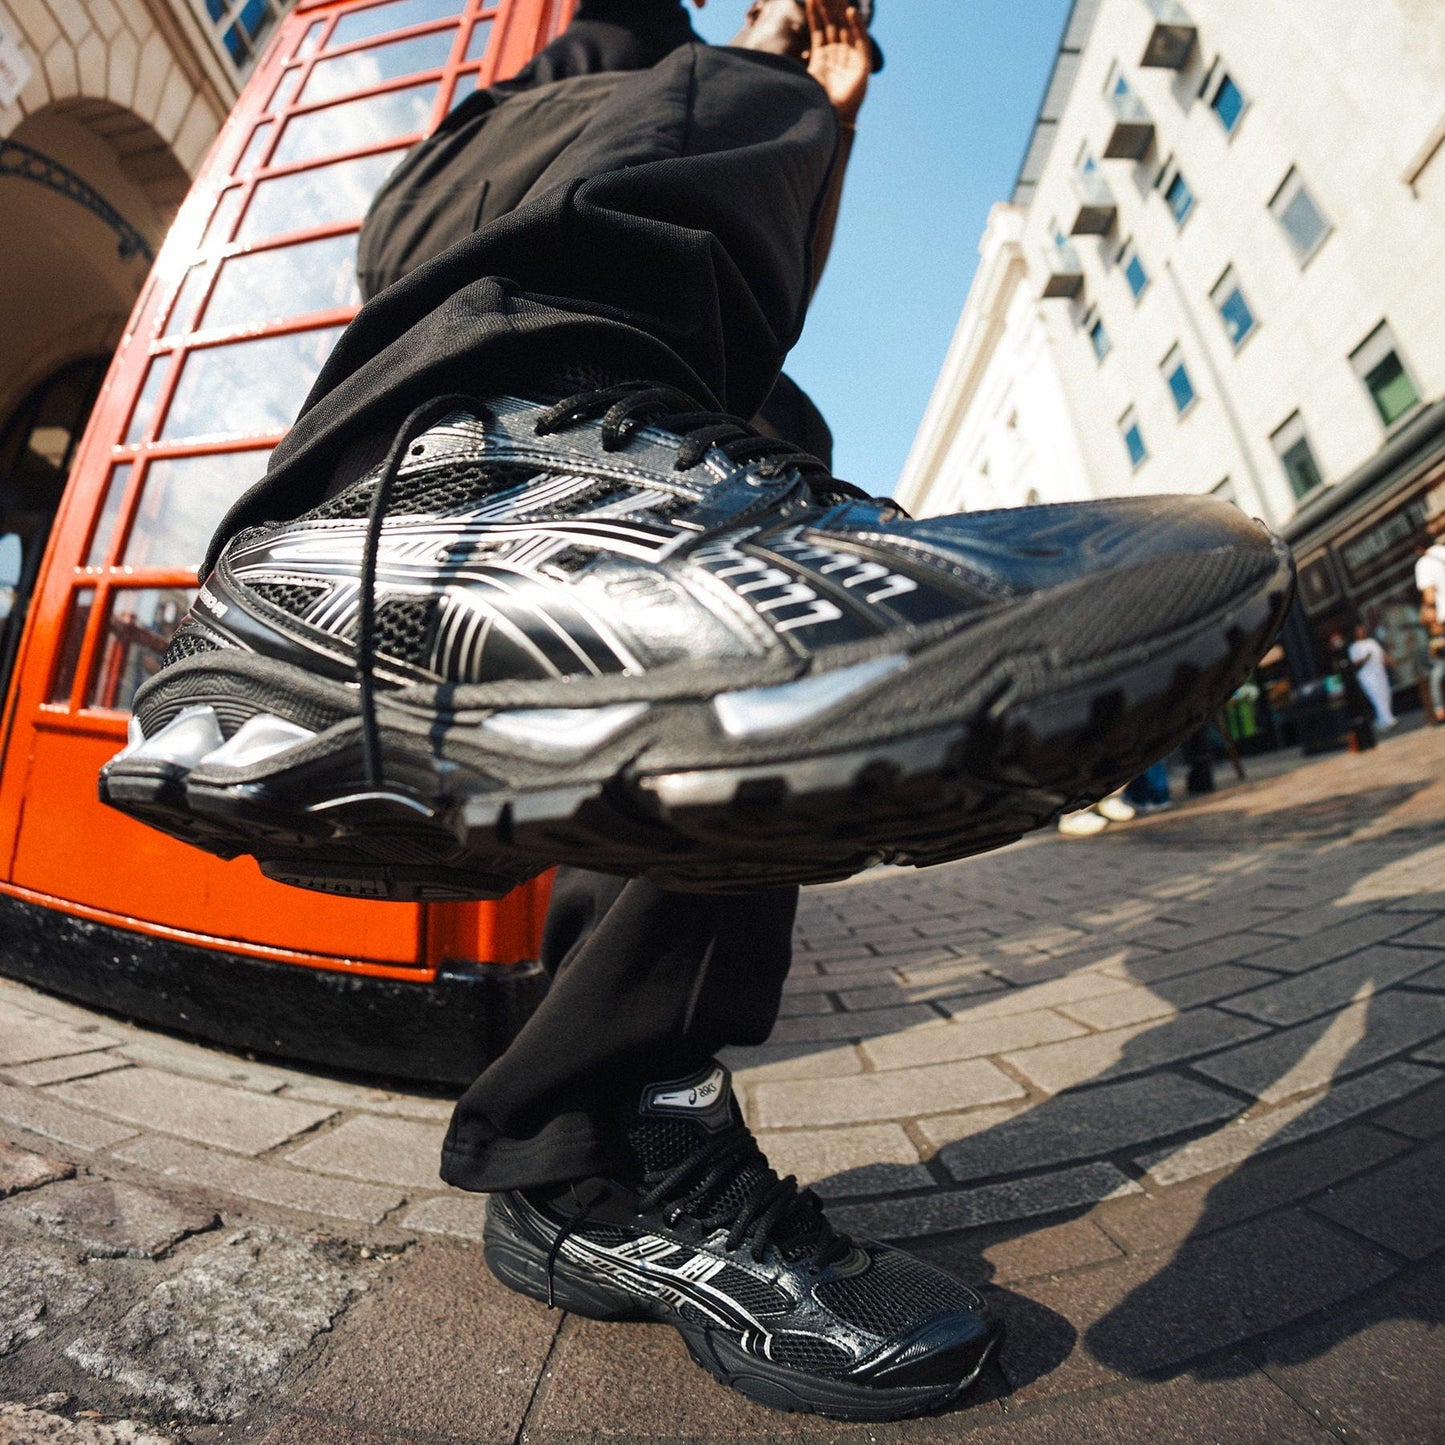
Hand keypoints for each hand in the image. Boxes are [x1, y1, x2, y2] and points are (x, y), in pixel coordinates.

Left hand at [805, 0, 868, 124]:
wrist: (831, 121)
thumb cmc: (815, 104)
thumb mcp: (802, 80)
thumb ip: (795, 68)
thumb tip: (772, 65)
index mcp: (822, 57)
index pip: (819, 29)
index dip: (815, 14)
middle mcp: (837, 55)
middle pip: (833, 24)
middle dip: (829, 6)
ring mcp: (850, 58)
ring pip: (846, 28)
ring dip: (841, 11)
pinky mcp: (862, 65)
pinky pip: (861, 41)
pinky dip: (857, 27)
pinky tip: (850, 13)